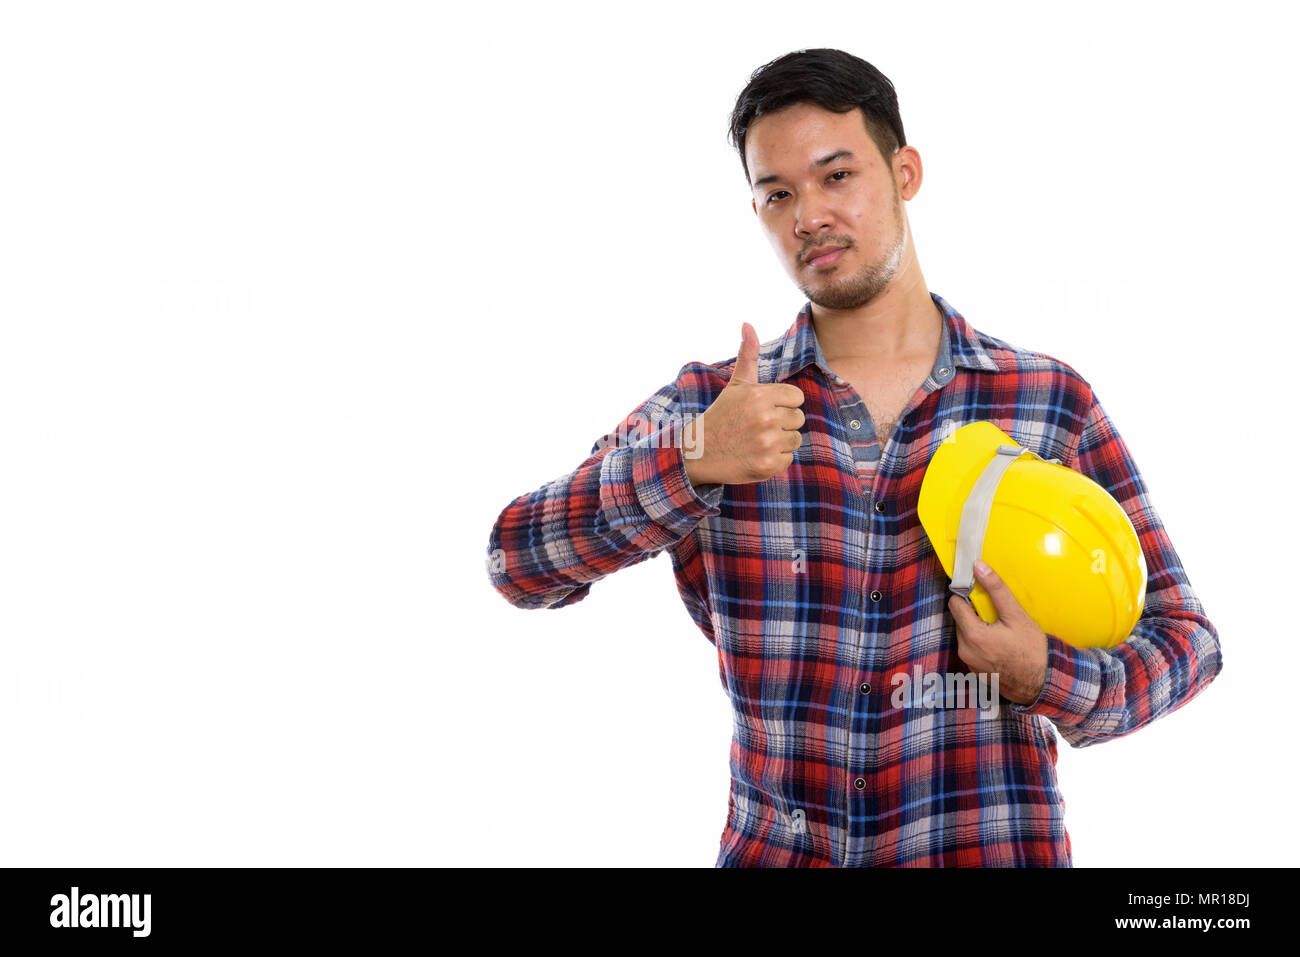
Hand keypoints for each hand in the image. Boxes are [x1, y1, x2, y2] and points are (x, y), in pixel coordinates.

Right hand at [683, 322, 805, 485]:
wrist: (699, 452)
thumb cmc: (722, 416)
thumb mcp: (736, 385)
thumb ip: (748, 355)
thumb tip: (747, 324)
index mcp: (760, 395)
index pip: (796, 397)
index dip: (783, 403)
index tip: (764, 409)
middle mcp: (765, 418)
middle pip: (798, 418)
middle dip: (781, 423)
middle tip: (758, 427)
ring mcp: (767, 443)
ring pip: (795, 439)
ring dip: (780, 442)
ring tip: (757, 441)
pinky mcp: (768, 465)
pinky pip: (788, 459)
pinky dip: (774, 460)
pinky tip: (756, 455)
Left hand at [948, 560, 1048, 705]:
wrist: (1041, 685)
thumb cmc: (1032, 652)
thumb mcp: (1017, 616)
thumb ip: (996, 590)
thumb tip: (979, 567)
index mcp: (972, 635)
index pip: (954, 603)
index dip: (966, 594)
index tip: (979, 592)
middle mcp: (964, 650)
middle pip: (960, 619)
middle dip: (974, 613)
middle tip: (996, 615)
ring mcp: (968, 662)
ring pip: (965, 634)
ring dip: (978, 628)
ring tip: (1000, 631)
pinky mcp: (973, 670)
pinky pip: (971, 648)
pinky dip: (981, 642)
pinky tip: (1000, 644)